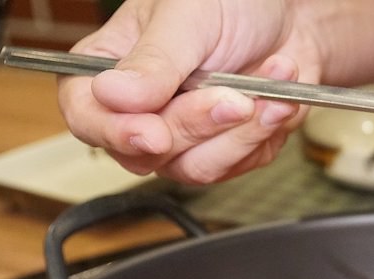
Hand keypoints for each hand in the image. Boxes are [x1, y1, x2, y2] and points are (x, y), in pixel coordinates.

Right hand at [58, 0, 322, 183]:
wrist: (288, 14)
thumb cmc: (231, 0)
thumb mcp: (187, 16)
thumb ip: (154, 60)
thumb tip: (112, 95)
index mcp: (109, 67)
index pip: (85, 115)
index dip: (115, 133)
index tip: (154, 135)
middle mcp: (141, 109)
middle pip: (149, 152)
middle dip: (199, 124)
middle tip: (235, 96)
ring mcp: (183, 135)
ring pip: (197, 167)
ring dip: (241, 133)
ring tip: (266, 91)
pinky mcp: (224, 149)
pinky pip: (238, 164)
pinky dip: (264, 133)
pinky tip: (277, 100)